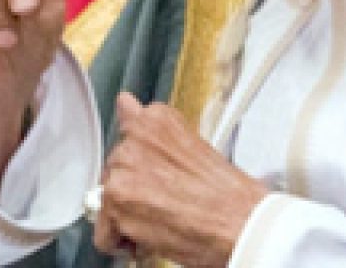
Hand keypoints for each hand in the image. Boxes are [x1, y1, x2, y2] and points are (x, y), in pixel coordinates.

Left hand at [94, 93, 268, 267]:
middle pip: (116, 168)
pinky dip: (121, 242)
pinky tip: (148, 238)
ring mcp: (123, 170)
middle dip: (134, 187)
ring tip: (161, 220)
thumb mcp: (194, 146)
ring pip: (109, 199)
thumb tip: (125, 103)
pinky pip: (104, 233)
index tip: (156, 172)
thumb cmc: (229, 194)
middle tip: (166, 201)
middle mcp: (135, 139)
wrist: (241, 224)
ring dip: (128, 215)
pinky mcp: (116, 204)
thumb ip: (155, 130)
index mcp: (156, 120)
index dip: (144, 161)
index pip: (128, 129)